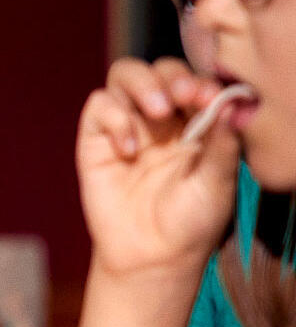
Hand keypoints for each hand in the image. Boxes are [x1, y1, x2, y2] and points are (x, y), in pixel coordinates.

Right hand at [78, 57, 239, 277]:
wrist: (150, 256)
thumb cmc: (190, 222)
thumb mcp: (217, 183)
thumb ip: (222, 144)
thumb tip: (229, 104)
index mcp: (195, 123)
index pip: (195, 83)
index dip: (200, 82)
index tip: (209, 97)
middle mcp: (160, 118)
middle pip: (159, 70)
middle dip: (171, 77)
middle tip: (183, 96)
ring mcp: (127, 125)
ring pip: (125, 76)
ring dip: (142, 85)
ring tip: (156, 111)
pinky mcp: (96, 140)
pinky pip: (98, 105)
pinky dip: (113, 117)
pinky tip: (128, 147)